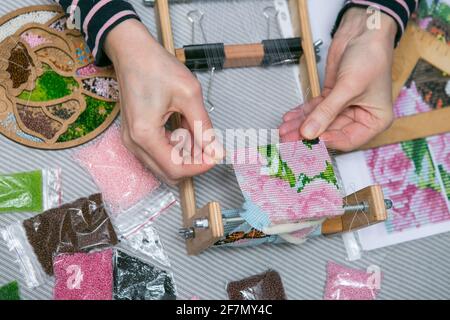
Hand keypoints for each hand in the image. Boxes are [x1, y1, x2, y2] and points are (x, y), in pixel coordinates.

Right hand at [105, 19, 221, 183]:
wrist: (132, 52)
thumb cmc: (156, 67)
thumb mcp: (189, 95)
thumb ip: (204, 128)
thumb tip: (216, 152)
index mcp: (145, 134)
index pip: (176, 169)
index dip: (199, 167)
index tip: (215, 156)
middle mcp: (134, 143)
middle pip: (168, 172)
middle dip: (192, 163)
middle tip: (209, 146)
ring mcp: (131, 140)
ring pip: (163, 165)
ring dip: (184, 156)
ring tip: (196, 132)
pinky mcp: (133, 135)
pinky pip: (156, 154)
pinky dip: (174, 148)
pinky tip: (184, 130)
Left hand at [279, 8, 397, 150]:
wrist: (364, 32)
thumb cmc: (371, 57)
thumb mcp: (349, 87)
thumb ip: (327, 112)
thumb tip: (309, 132)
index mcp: (375, 121)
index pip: (349, 140)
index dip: (328, 141)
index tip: (311, 138)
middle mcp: (360, 117)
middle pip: (330, 132)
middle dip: (309, 134)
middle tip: (289, 138)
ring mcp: (344, 108)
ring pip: (320, 122)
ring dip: (302, 125)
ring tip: (285, 130)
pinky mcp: (331, 97)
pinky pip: (315, 109)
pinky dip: (302, 113)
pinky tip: (290, 118)